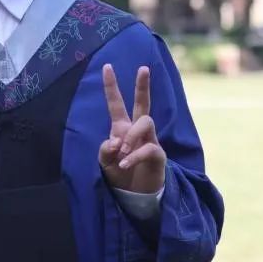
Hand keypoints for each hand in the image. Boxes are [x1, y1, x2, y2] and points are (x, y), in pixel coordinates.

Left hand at [98, 64, 165, 193]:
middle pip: (142, 103)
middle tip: (143, 68)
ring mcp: (150, 141)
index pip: (116, 104)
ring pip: (145, 122)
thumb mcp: (105, 163)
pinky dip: (135, 156)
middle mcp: (137, 130)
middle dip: (142, 86)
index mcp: (121, 128)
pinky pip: (149, 148)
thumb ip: (106, 150)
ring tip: (123, 151)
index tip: (106, 66)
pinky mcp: (158, 155)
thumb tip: (116, 141)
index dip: (111, 86)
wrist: (134, 195)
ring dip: (132, 135)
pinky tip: (125, 164)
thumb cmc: (119, 174)